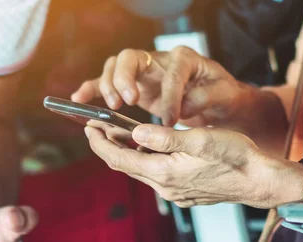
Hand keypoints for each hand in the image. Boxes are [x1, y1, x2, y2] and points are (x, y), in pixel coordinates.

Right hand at [71, 46, 246, 126]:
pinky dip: (91, 89)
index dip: (169, 97)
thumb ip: (205, 98)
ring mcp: (141, 72)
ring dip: (109, 86)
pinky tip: (79, 99)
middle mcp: (158, 60)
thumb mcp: (223, 95)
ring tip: (114, 107)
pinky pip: (105, 83)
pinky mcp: (131, 86)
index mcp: (183, 59)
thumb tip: (182, 107)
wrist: (215, 99)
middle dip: (125, 79)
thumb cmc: (220, 95)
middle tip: (129, 102)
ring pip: (114, 68)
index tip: (170, 121)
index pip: (170, 73)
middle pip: (130, 58)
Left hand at [84, 123, 302, 208]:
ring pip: (140, 169)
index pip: (118, 158)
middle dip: (109, 145)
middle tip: (98, 126)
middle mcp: (164, 187)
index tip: (88, 127)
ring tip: (121, 131)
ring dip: (128, 152)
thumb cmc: (236, 157)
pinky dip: (145, 159)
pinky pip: (155, 174)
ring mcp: (173, 192)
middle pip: (125, 165)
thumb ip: (163, 137)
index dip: (100, 143)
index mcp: (163, 173)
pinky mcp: (182, 192)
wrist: (261, 181)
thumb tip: (134, 133)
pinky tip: (149, 146)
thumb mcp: (199, 140)